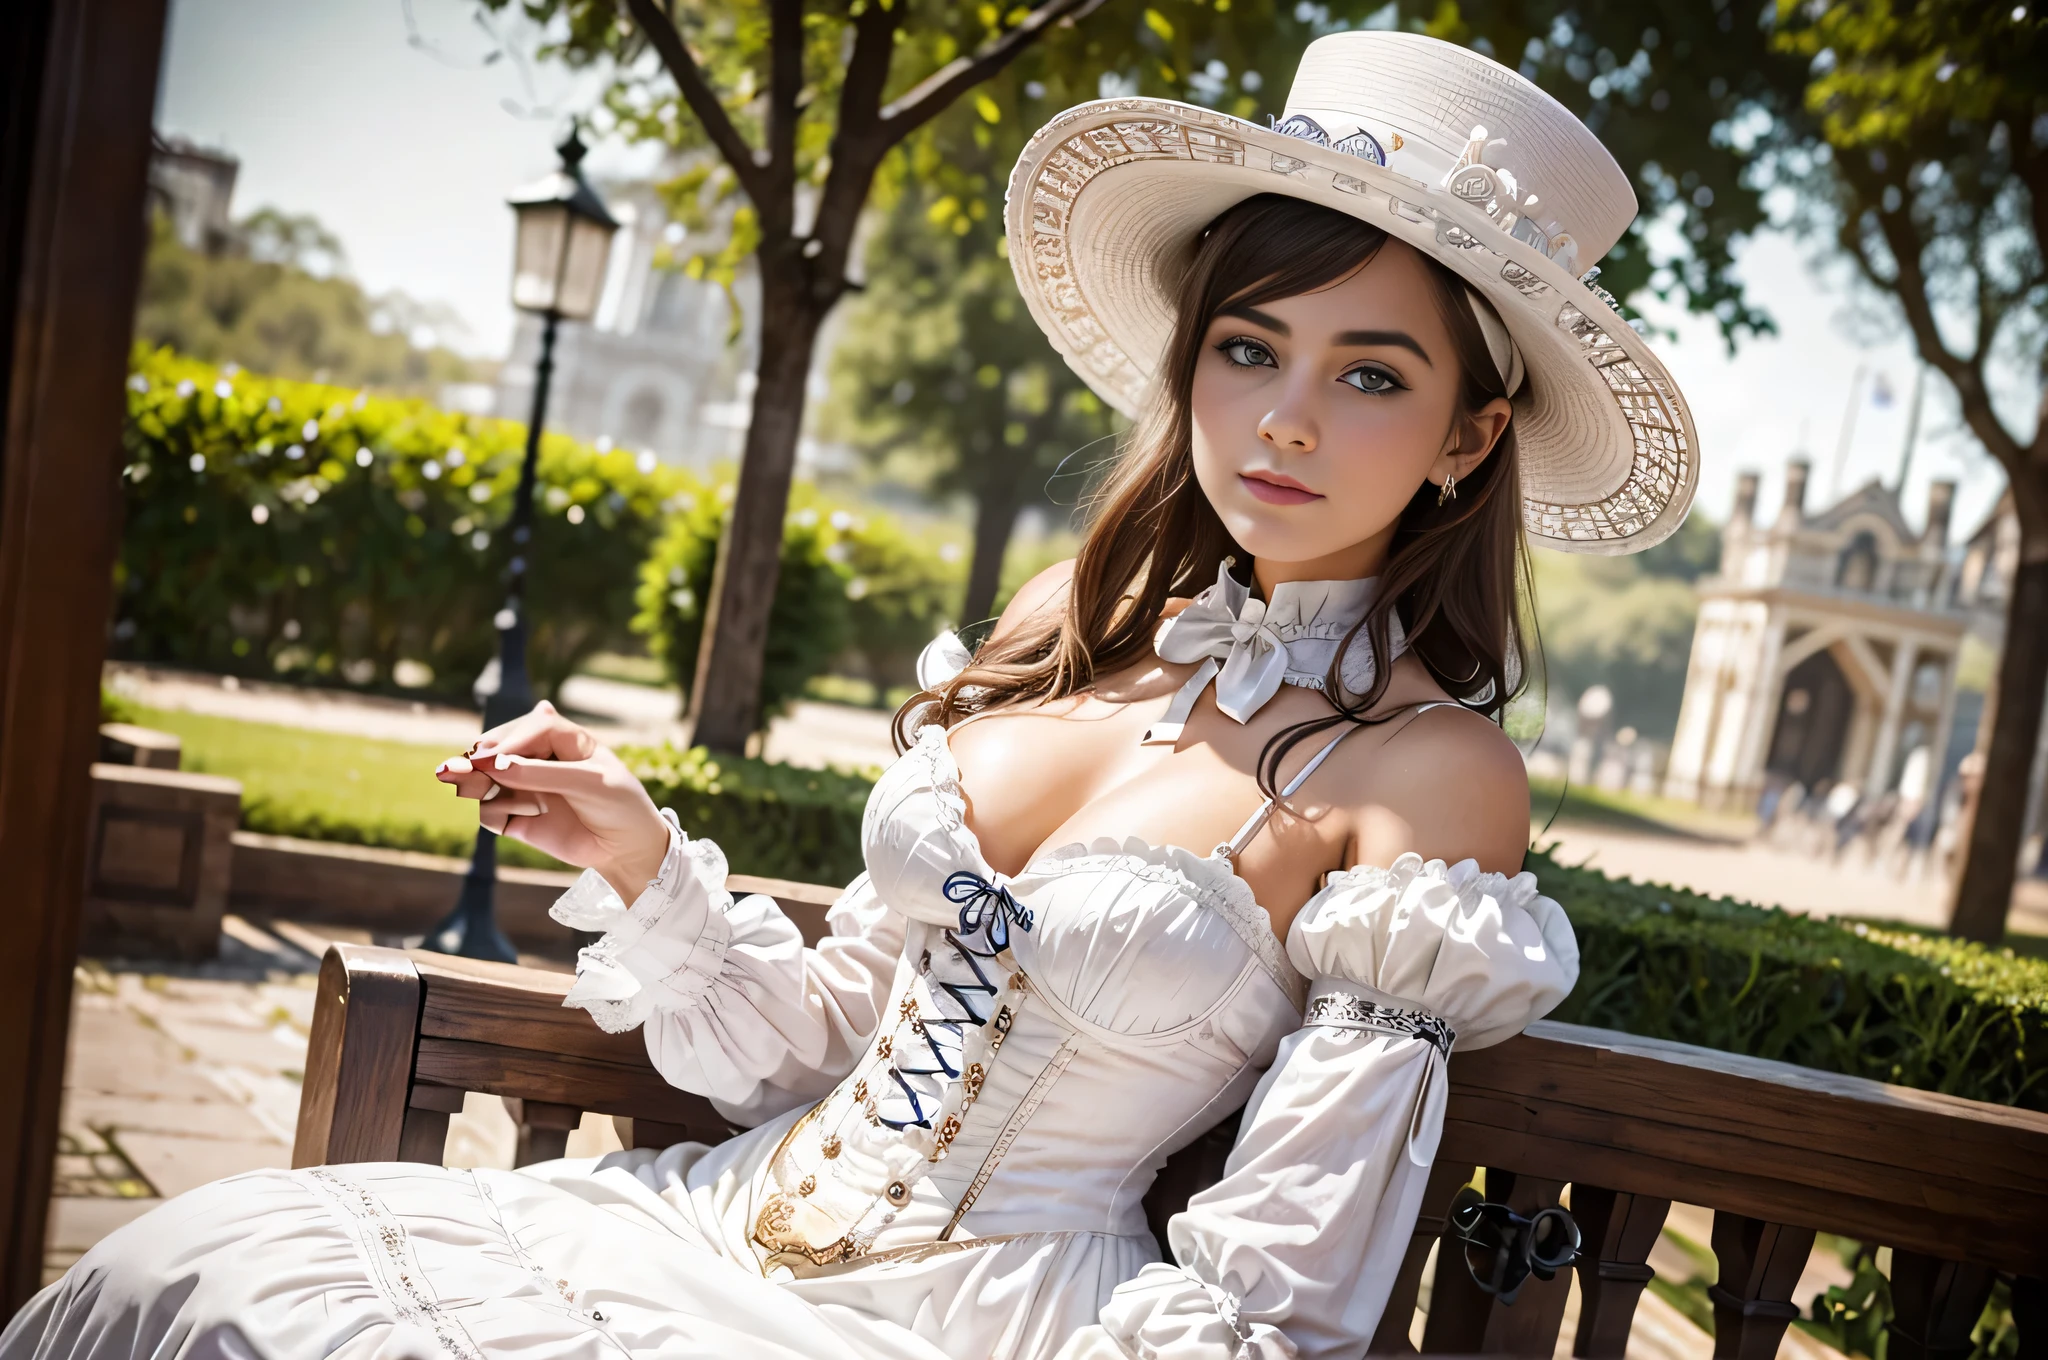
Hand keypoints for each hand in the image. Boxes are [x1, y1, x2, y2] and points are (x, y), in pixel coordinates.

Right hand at [435, 701, 670, 899]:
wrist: (628, 851)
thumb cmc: (619, 806)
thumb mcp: (589, 784)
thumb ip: (542, 774)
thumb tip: (492, 763)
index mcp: (565, 739)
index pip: (531, 727)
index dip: (512, 740)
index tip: (495, 758)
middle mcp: (540, 759)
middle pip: (500, 748)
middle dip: (482, 756)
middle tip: (464, 767)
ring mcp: (527, 787)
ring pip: (488, 777)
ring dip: (476, 780)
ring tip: (463, 781)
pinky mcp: (518, 816)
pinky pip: (491, 809)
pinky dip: (494, 810)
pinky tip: (515, 817)